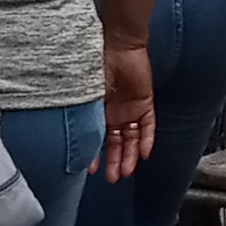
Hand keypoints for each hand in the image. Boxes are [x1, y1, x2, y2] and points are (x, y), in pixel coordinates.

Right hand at [100, 37, 154, 179]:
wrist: (119, 46)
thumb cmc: (97, 66)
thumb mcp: (87, 95)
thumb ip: (86, 114)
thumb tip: (77, 135)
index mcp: (98, 110)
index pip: (97, 137)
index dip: (94, 154)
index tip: (90, 169)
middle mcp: (114, 112)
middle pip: (116, 143)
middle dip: (114, 161)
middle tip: (112, 179)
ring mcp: (130, 109)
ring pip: (132, 139)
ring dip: (130, 156)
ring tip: (126, 172)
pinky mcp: (145, 103)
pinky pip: (148, 126)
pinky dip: (147, 140)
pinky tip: (145, 154)